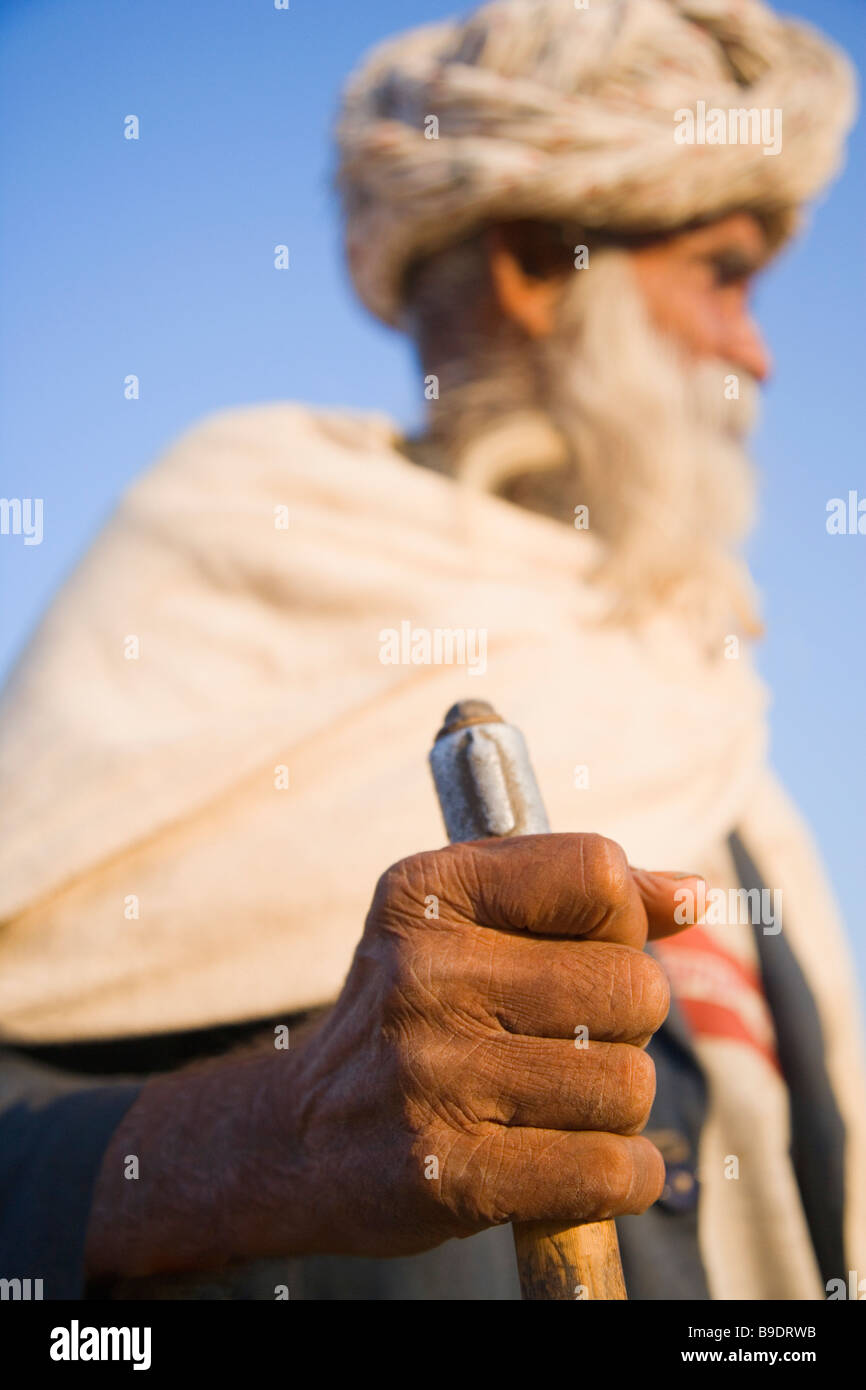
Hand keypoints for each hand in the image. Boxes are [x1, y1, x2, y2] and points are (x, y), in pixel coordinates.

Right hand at [85, 833, 698, 1277]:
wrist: (296, 1138)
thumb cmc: (408, 1015)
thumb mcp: (462, 923)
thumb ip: (576, 896)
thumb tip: (694, 897)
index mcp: (427, 893)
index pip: (598, 875)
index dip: (621, 921)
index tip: (586, 950)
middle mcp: (421, 975)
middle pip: (634, 986)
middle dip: (624, 1024)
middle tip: (567, 1042)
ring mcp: (430, 1076)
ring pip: (629, 1084)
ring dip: (616, 1106)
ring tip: (553, 1102)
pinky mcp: (450, 1174)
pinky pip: (610, 1171)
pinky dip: (621, 1176)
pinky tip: (577, 1162)